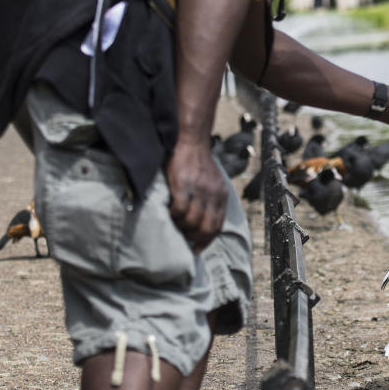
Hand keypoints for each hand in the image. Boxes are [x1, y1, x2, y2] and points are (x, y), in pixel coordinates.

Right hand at [166, 138, 227, 252]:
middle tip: (182, 237)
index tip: (196, 249)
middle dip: (193, 238)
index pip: (216, 226)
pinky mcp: (182, 184)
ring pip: (191, 221)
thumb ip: (211, 199)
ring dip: (181, 227)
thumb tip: (201, 221)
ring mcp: (198, 190)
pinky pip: (178, 209)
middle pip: (205, 228)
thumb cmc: (198, 163)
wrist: (191, 139)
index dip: (205, 241)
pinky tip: (167, 212)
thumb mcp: (213, 182)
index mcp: (221, 195)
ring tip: (173, 223)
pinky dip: (172, 215)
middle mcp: (212, 195)